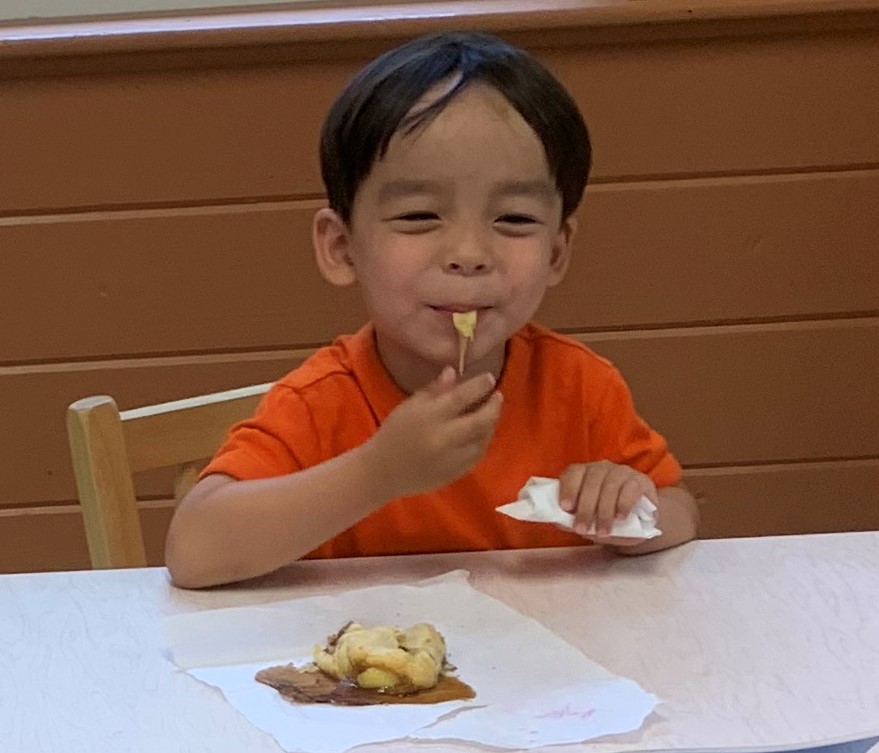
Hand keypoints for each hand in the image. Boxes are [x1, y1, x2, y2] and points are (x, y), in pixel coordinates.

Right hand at [365, 366, 502, 498]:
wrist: (383, 472)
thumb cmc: (393, 434)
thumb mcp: (409, 406)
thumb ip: (434, 390)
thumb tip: (453, 372)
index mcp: (429, 417)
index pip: (461, 397)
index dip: (479, 386)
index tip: (489, 378)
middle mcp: (444, 438)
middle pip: (480, 421)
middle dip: (494, 406)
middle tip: (497, 396)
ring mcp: (452, 458)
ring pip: (483, 439)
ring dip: (491, 424)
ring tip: (491, 413)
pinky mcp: (455, 473)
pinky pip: (477, 456)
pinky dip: (483, 442)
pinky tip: (482, 433)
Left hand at [558, 461, 656, 542]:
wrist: (641, 521)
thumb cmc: (609, 516)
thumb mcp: (589, 519)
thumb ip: (575, 519)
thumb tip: (561, 522)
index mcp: (585, 472)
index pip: (573, 472)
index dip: (568, 488)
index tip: (566, 507)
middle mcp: (602, 468)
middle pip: (591, 482)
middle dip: (585, 508)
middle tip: (581, 529)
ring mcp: (622, 472)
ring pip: (609, 487)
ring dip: (604, 512)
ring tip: (602, 531)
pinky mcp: (640, 481)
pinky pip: (630, 489)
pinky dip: (623, 504)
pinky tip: (620, 518)